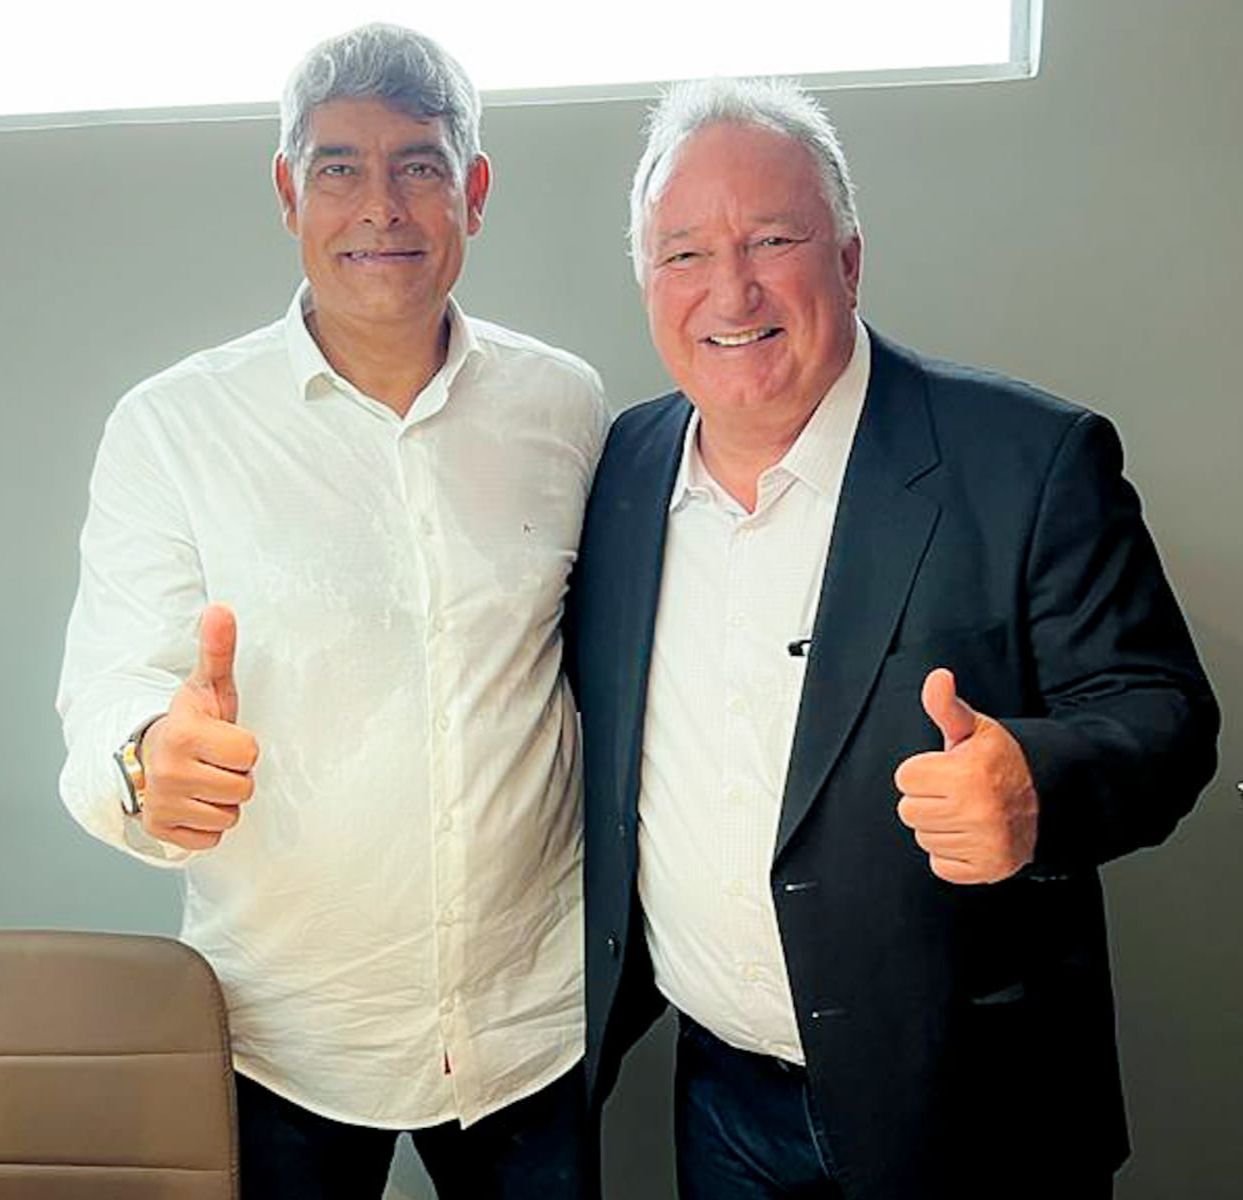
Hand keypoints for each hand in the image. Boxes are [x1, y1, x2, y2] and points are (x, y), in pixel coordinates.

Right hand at [138, 604, 258, 850]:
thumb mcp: (206, 685)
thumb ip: (218, 649)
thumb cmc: (189, 721)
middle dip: (235, 776)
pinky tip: (193, 802)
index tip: (222, 739)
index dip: (243, 747)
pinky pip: (211, 839)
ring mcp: (161, 804)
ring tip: (202, 780)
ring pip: (229, 815)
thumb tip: (222, 608)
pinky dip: (207, 824)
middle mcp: (167, 772)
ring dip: (223, 801)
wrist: (145, 755)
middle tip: (212, 761)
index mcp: (184, 735)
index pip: (250, 753)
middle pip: (243, 788)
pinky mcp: (160, 830)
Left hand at [894, 668, 1036, 883]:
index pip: (904, 778)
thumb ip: (946, 706)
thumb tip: (937, 677)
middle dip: (928, 799)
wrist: (1046, 798)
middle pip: (909, 811)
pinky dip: (952, 854)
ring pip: (924, 838)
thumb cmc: (999, 759)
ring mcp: (985, 843)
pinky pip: (940, 865)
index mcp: (967, 773)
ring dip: (940, 827)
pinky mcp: (988, 869)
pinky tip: (972, 836)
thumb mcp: (973, 728)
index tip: (947, 769)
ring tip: (967, 812)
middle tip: (956, 792)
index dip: (923, 771)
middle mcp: (977, 811)